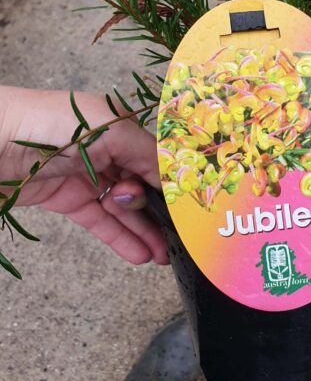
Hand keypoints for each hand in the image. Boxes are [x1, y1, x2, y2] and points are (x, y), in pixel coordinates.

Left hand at [0, 87, 167, 265]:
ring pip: (124, 208)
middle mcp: (106, 149)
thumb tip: (175, 177)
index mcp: (119, 126)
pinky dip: (120, 238)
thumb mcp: (111, 130)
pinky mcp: (68, 199)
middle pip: (142, 185)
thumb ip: (147, 154)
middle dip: (161, 212)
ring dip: (144, 231)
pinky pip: (101, 221)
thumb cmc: (51, 124)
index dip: (172, 184)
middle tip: (179, 239)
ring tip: (163, 256)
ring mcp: (87, 175)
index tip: (189, 210)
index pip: (155, 158)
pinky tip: (140, 254)